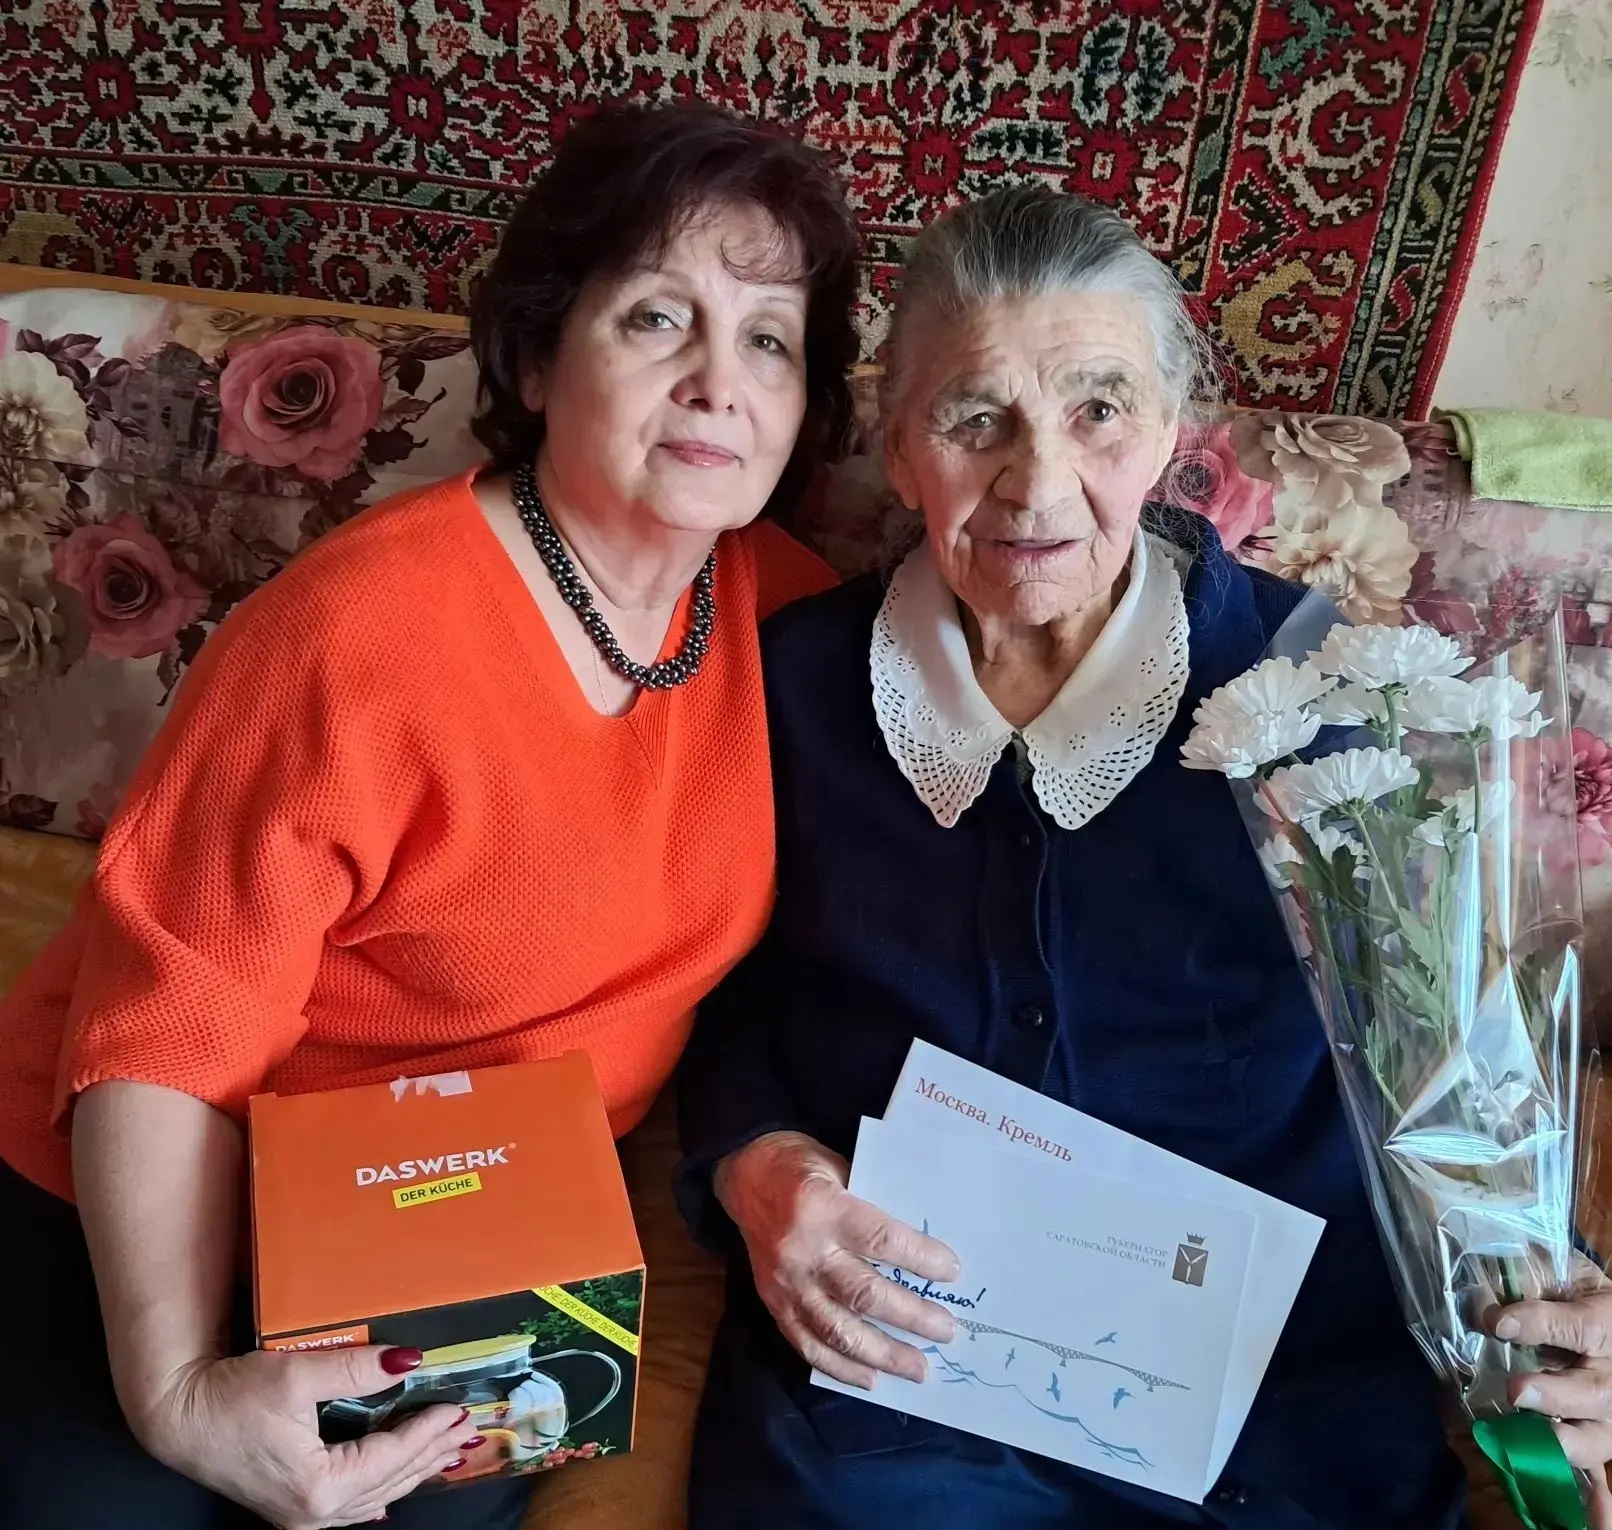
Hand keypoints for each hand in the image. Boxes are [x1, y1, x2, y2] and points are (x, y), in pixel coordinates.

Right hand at [134, 1345, 478, 1527]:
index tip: (458, 1408)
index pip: (391, 1456)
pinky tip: (394, 1483)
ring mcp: (300, 1515)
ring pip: (374, 1496)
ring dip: (411, 1470)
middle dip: (430, 1454)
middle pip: (389, 1482)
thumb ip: (356, 1369)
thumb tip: (409, 1360)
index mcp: (319, 1487)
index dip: (428, 1431)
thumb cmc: (229, 1395)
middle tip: (466, 1428)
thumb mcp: (296, 1374)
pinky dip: (382, 1484)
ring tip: (446, 1448)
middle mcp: (312, 1513)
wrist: (176, 1415)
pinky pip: (351, 1503)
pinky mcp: (291, 1505)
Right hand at [715, 1130, 963, 1389]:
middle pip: (864, 1293)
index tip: (952, 1272)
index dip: (920, 1258)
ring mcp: (785, 1283)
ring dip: (883, 1354)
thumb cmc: (803, 1166)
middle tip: (947, 1330)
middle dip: (911, 1316)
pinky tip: (872, 1379)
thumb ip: (875, 1207)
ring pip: (838, 1330)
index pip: (880, 1240)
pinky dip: (841, 1367)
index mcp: (824, 1208)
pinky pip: (808, 1345)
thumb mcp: (843, 1168)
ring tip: (919, 1368)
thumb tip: (924, 1249)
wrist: (745, 1175)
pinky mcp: (773, 1304)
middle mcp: (804, 1251)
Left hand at [1489, 1292, 1611, 1527]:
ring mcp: (1611, 1415)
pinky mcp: (1599, 1439)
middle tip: (1516, 1392)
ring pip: (1597, 1439)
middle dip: (1555, 1395)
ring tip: (1525, 1438)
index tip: (1496, 1322)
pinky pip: (1589, 1467)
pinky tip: (1538, 1475)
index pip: (1579, 1325)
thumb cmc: (1574, 1292)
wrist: (1609, 1322)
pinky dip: (1568, 1477)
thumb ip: (1530, 1272)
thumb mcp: (1562, 1272)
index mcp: (1608, 1322)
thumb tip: (1481, 1273)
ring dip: (1560, 1442)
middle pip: (1596, 1393)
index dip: (1538, 1324)